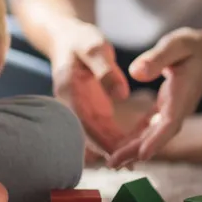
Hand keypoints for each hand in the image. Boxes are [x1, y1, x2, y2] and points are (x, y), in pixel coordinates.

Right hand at [49, 20, 130, 158]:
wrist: (67, 35)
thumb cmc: (81, 38)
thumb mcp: (94, 47)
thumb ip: (106, 70)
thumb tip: (121, 95)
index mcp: (68, 90)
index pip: (82, 121)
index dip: (99, 139)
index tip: (116, 153)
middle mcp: (71, 104)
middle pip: (88, 133)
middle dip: (108, 150)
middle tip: (130, 165)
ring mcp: (80, 107)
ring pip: (96, 134)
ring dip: (113, 148)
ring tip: (134, 163)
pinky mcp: (90, 107)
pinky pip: (102, 127)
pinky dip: (115, 138)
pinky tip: (130, 148)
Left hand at [107, 27, 201, 167]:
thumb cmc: (192, 47)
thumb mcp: (176, 45)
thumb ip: (157, 58)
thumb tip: (136, 73)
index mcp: (182, 93)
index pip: (171, 121)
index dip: (157, 139)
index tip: (143, 155)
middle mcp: (178, 108)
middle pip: (158, 135)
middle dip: (137, 151)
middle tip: (113, 164)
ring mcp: (172, 112)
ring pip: (153, 135)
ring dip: (133, 149)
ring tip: (112, 163)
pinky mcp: (166, 111)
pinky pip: (149, 128)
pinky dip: (136, 138)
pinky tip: (120, 148)